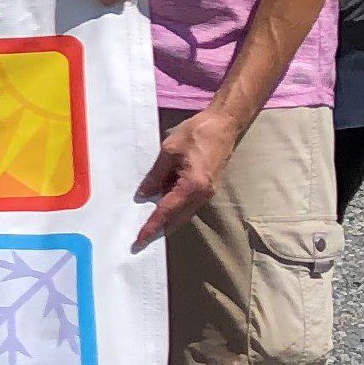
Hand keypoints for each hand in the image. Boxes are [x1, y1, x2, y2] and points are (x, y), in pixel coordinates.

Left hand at [132, 109, 242, 247]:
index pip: (167, 211)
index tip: (139, 239)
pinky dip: (174, 210)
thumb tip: (144, 194)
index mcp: (193, 185)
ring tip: (148, 228)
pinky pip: (188, 204)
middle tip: (140, 241)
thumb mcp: (169, 151)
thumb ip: (156, 174)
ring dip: (167, 221)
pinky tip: (161, 208)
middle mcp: (202, 194)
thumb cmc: (197, 133)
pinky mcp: (207, 187)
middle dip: (159, 230)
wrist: (224, 124)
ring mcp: (207, 192)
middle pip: (177, 219)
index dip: (152, 225)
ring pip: (183, 213)